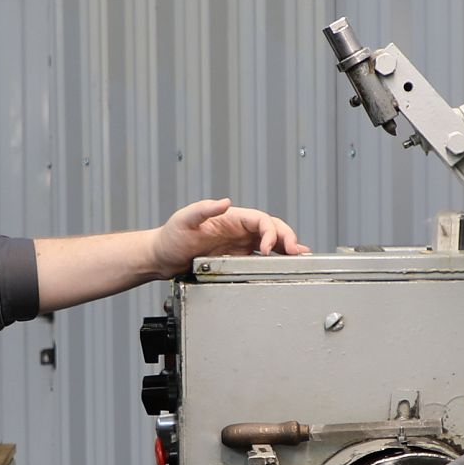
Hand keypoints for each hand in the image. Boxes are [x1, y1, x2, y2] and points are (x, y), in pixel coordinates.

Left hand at [151, 198, 309, 276]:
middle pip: (272, 228)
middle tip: (295, 253)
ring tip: (301, 257)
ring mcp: (240, 242)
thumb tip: (225, 202)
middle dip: (287, 238)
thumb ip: (203, 209)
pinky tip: (287, 262)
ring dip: (287, 247)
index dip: (270, 231)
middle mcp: (238, 228)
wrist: (162, 256)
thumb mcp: (184, 220)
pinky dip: (277, 258)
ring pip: (272, 241)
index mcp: (230, 217)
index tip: (268, 247)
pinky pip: (262, 256)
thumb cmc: (170, 237)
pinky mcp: (237, 257)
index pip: (260, 219)